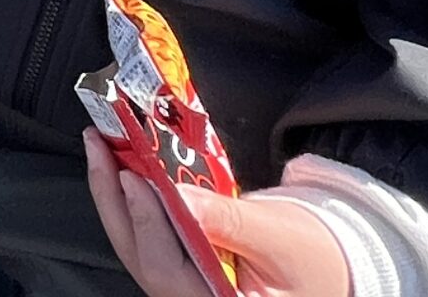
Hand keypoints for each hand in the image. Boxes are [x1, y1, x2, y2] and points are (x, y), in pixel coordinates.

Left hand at [85, 132, 350, 296]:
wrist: (328, 268)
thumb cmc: (313, 257)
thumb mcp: (277, 235)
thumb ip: (228, 220)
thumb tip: (179, 195)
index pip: (167, 270)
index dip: (145, 222)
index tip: (130, 175)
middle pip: (141, 257)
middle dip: (114, 200)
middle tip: (99, 146)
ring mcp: (183, 290)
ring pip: (137, 248)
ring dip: (116, 198)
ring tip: (102, 148)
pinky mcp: (181, 273)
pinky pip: (148, 241)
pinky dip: (134, 206)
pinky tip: (122, 171)